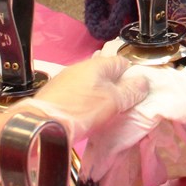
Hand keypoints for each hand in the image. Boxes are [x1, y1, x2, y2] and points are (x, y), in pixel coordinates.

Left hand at [13, 55, 150, 144]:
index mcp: (98, 64)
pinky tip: (82, 114)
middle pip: (105, 73)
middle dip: (113, 87)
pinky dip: (82, 101)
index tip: (133, 93)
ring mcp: (65, 79)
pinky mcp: (54, 92)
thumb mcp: (113, 102)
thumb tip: (144, 81)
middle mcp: (80, 67)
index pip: (123, 62)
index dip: (131, 76)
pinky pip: (76, 93)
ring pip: (90, 84)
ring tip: (100, 113)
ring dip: (97, 95)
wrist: (41, 123)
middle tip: (118, 106)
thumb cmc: (81, 110)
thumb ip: (130, 91)